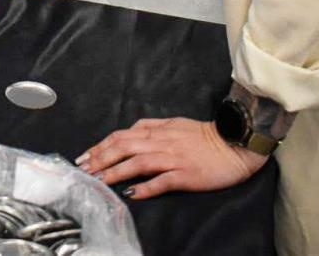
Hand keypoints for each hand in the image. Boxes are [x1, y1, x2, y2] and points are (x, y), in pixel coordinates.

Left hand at [76, 118, 267, 199]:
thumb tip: (130, 132)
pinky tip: (131, 193)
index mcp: (157, 131)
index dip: (100, 146)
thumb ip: (151, 127)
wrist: (235, 143)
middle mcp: (161, 143)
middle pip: (123, 147)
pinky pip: (162, 181)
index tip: (85, 156)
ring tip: (99, 181)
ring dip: (115, 172)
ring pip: (137, 163)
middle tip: (84, 169)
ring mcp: (173, 158)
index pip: (121, 136)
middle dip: (100, 158)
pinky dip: (145, 187)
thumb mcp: (174, 124)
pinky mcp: (185, 174)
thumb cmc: (204, 136)